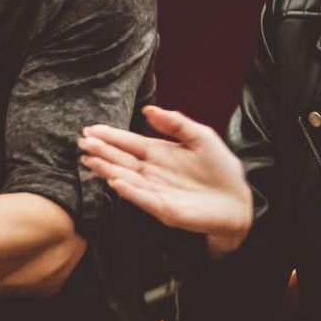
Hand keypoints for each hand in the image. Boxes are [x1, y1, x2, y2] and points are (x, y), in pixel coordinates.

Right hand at [81, 105, 253, 257]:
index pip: (129, 143)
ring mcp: (156, 191)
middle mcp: (153, 172)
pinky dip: (129, 191)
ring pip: (126, 178)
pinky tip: (115, 181)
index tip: (90, 130)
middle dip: (101, 151)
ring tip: (89, 161)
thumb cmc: (220, 168)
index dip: (110, 136)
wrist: (238, 200)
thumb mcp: (201, 136)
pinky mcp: (165, 209)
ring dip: (108, 170)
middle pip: (121, 160)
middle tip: (82, 143)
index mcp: (159, 153)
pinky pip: (143, 199)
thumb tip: (148, 110)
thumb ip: (175, 123)